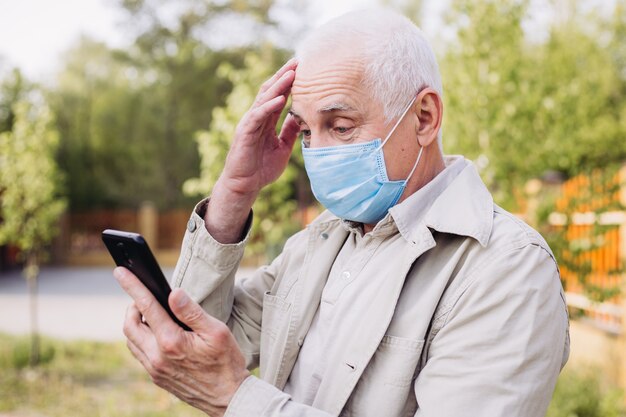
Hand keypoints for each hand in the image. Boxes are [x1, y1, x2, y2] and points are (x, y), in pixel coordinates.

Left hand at [114, 267, 249, 416]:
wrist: (228, 397)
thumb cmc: (226, 362)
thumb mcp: (216, 331)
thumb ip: (191, 312)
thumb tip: (173, 293)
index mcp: (171, 341)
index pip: (146, 307)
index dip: (132, 286)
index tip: (121, 272)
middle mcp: (157, 357)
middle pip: (129, 324)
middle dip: (132, 306)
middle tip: (144, 298)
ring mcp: (155, 369)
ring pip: (131, 340)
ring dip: (135, 323)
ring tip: (150, 314)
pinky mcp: (157, 377)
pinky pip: (139, 353)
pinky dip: (140, 338)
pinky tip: (156, 334)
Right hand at [220, 57, 299, 196]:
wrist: (244, 186)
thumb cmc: (261, 169)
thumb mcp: (282, 148)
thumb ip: (289, 132)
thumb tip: (300, 118)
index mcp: (266, 121)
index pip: (278, 96)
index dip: (289, 82)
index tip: (303, 69)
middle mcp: (256, 118)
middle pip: (270, 90)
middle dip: (284, 75)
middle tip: (298, 61)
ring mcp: (249, 123)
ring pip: (264, 99)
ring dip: (278, 85)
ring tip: (292, 73)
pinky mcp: (245, 132)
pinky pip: (258, 116)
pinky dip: (269, 106)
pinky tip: (281, 98)